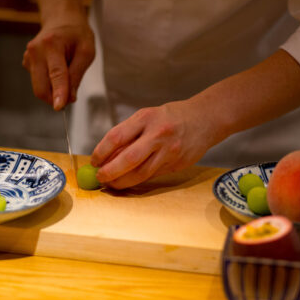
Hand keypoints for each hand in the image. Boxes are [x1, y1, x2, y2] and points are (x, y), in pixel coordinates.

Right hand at [22, 15, 94, 109]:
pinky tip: (57, 68)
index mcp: (52, 44)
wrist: (61, 19)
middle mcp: (36, 51)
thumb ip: (77, 74)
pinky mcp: (27, 63)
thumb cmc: (76, 33)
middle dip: (56, 97)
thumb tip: (69, 97)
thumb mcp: (87, 51)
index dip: (58, 92)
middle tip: (71, 95)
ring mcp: (28, 57)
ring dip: (54, 90)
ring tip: (66, 71)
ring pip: (39, 87)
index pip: (56, 74)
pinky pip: (39, 82)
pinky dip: (49, 83)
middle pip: (41, 87)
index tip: (60, 107)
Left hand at [90, 101, 217, 188]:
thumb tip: (106, 156)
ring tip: (112, 183)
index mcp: (147, 118)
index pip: (117, 136)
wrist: (205, 119)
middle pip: (129, 159)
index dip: (101, 151)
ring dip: (122, 181)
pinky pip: (153, 176)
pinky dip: (138, 180)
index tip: (94, 161)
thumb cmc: (171, 117)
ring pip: (141, 173)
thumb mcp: (148, 116)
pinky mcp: (177, 164)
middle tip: (100, 177)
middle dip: (110, 172)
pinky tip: (130, 180)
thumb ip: (129, 133)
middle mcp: (158, 134)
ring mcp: (169, 151)